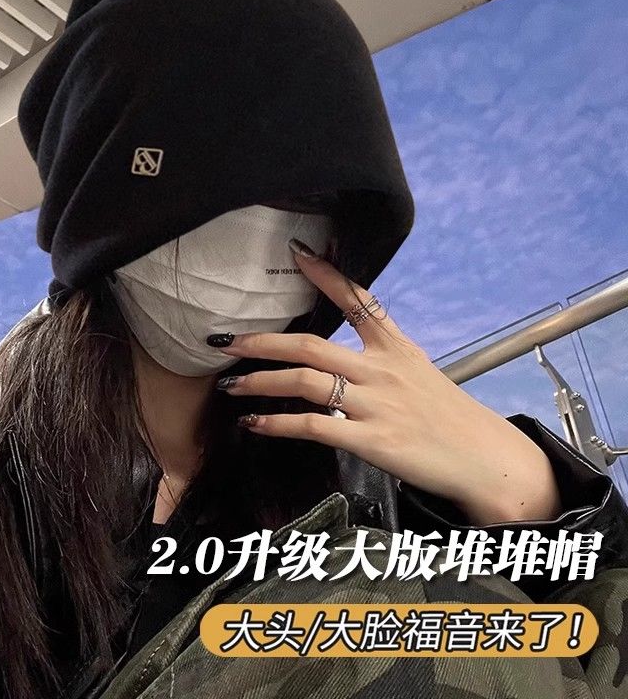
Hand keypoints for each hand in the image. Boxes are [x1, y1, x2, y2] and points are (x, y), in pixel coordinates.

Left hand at [209, 239, 561, 526]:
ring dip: (260, 381)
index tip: (298, 254)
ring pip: (304, 381)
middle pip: (311, 344)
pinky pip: (313, 426)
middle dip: (264, 341)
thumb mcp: (419, 371)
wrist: (485, 459)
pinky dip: (277, 423)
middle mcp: (382, 369)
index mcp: (396, 347)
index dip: (326, 276)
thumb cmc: (449, 416)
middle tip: (228, 340)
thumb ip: (382, 357)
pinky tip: (254, 423)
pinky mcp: (371, 440)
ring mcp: (376, 404)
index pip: (358, 300)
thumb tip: (342, 355)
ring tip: (231, 384)